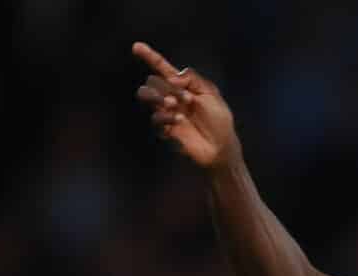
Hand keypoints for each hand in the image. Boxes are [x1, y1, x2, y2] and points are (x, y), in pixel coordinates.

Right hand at [131, 41, 237, 170]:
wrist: (221, 146)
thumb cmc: (219, 120)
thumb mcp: (211, 94)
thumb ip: (193, 78)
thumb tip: (173, 76)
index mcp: (181, 85)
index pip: (162, 68)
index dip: (149, 56)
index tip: (136, 46)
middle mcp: (170, 96)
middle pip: (152, 81)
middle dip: (166, 86)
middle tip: (186, 98)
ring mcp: (165, 112)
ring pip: (145, 94)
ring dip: (158, 96)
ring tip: (174, 105)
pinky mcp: (164, 129)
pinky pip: (155, 117)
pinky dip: (166, 117)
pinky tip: (179, 121)